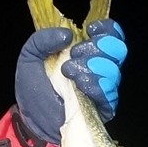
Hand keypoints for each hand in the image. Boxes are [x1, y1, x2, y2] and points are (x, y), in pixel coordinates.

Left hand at [13, 19, 127, 143]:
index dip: (106, 29)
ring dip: (91, 66)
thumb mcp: (30, 55)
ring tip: (68, 71)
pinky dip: (94, 85)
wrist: (30, 117)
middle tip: (74, 54)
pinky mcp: (104, 108)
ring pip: (113, 71)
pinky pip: (108, 93)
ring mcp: (104, 89)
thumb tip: (67, 34)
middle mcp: (101, 68)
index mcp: (88, 51)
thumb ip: (43, 38)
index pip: (112, 34)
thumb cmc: (33, 87)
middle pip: (117, 49)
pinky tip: (78, 84)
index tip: (89, 29)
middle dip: (96, 47)